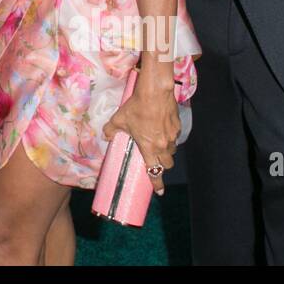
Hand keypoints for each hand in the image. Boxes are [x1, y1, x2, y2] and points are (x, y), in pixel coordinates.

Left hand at [102, 67, 179, 194]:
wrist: (155, 92)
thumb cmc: (136, 108)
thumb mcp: (119, 119)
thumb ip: (111, 130)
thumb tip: (106, 136)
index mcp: (149, 148)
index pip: (154, 171)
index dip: (157, 183)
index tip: (160, 191)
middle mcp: (163, 145)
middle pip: (167, 164)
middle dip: (162, 165)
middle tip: (156, 160)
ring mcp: (173, 136)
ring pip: (172, 151)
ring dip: (167, 151)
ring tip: (158, 143)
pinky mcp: (178, 126)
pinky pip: (175, 137)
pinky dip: (170, 137)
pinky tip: (163, 128)